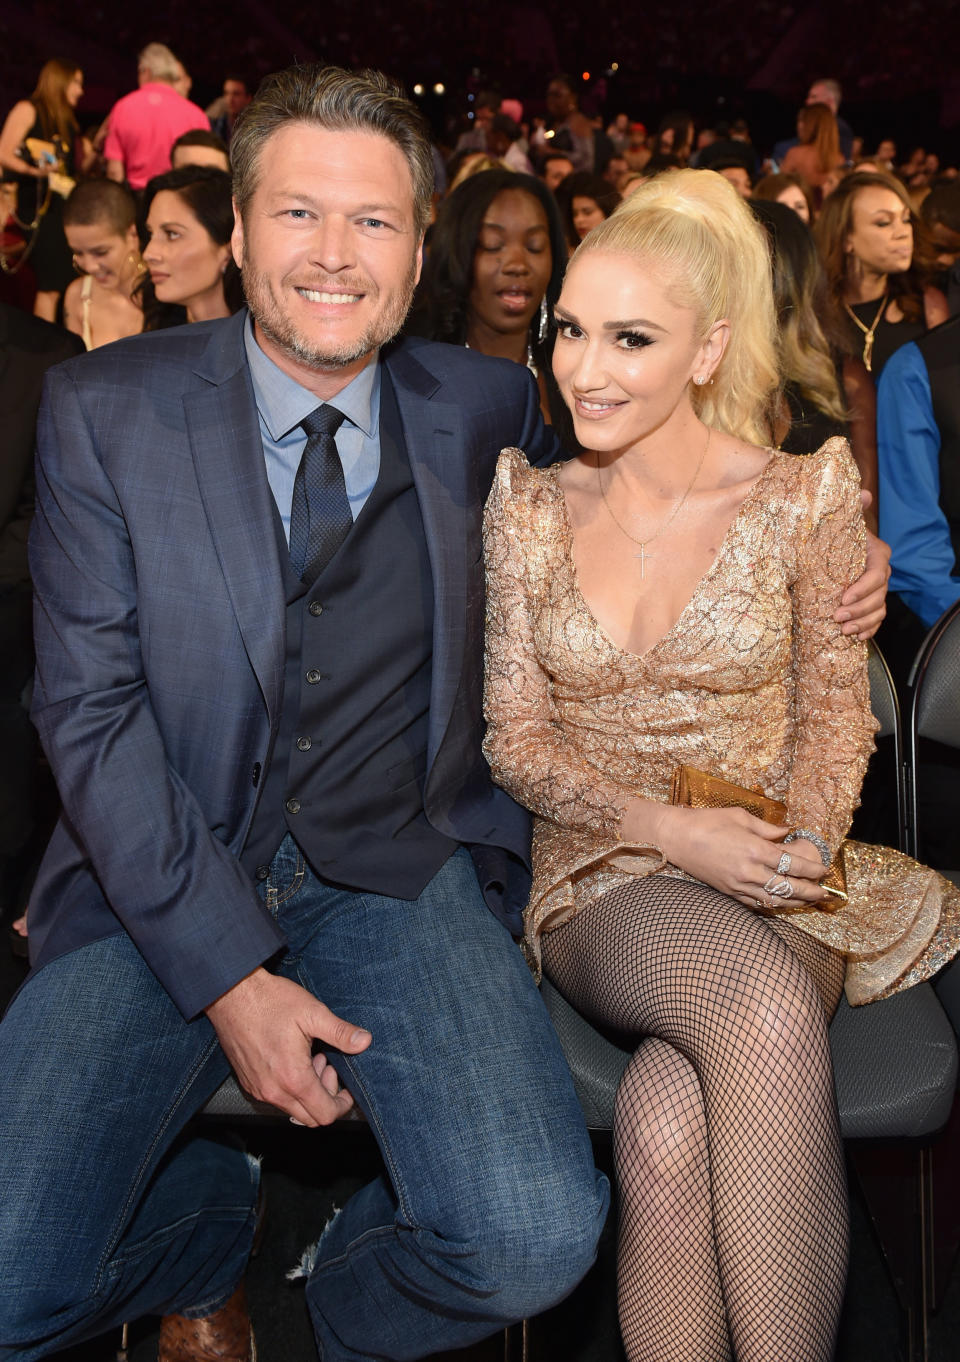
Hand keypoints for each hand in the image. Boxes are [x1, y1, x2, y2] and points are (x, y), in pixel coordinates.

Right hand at [206, 968, 371, 1126]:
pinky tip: (292, 1058)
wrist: (231, 994)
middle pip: (309, 1118)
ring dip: (308, 1091)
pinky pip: (275, 1099)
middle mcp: (273, 1091)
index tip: (347, 1087)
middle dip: (326, 1097)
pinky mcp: (248, 1082)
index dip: (342, 1105)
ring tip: (310, 1057)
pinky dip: (290, 1087)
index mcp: (293, 1078)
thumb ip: (340, 1032)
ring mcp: (258, 1089)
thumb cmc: (271, 1001)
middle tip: (327, 1064)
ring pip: (292, 1109)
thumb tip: (365, 1042)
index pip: (325, 1114)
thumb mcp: (312, 1013)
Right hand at [653, 805, 829, 911]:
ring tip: (808, 901)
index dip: (812, 868)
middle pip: (788, 886)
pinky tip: (782, 903)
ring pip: (774, 899)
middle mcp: (749, 870)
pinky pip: (756, 903)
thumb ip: (767, 828)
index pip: (792, 863)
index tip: (823, 869)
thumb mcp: (740, 817)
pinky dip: (772, 904)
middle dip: (810, 890)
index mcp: (755, 849)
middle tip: (824, 892)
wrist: (675, 838)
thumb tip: (787, 833)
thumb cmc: (706, 821)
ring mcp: (738, 884)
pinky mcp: (728, 892)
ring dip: (795, 902)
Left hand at [835, 511, 889, 639]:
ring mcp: (877, 590)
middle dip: (859, 610)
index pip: (876, 575)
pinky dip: (868, 630)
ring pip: (878, 611)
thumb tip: (863, 493)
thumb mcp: (842, 521)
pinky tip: (856, 638)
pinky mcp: (871, 603)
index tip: (843, 597)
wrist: (834, 548)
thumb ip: (852, 508)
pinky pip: (876, 621)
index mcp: (877, 554)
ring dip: (862, 623)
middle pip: (877, 597)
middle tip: (837, 617)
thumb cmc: (837, 535)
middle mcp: (882, 573)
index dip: (863, 588)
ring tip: (843, 630)